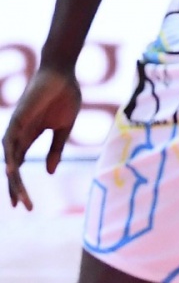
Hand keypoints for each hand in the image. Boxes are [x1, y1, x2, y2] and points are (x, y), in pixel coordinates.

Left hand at [3, 65, 81, 210]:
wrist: (63, 75)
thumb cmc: (65, 98)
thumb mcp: (63, 129)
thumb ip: (55, 150)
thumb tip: (48, 171)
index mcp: (29, 137)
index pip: (20, 166)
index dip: (21, 185)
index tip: (26, 205)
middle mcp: (18, 135)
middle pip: (13, 167)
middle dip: (17, 188)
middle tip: (23, 207)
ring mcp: (16, 127)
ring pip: (11, 159)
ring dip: (14, 179)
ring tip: (20, 197)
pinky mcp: (18, 119)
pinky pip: (10, 142)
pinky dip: (11, 158)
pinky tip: (13, 171)